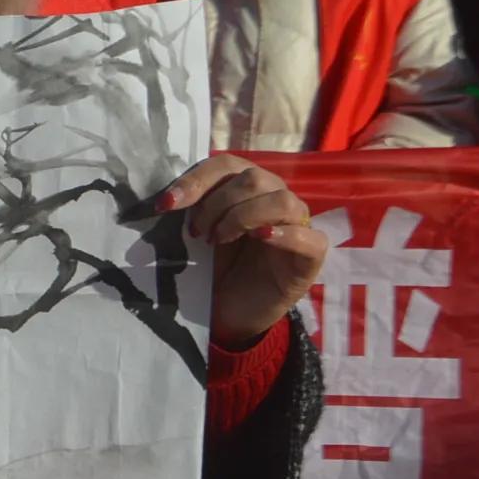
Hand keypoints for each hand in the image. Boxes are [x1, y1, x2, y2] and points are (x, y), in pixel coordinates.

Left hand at [157, 155, 325, 349]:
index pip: (227, 165)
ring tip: (220, 240)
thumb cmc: (215, 270)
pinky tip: (261, 239)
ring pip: (281, 200)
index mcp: (248, 188)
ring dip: (243, 217)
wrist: (231, 314)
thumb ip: (193, 208)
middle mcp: (275, 199)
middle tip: (197, 232)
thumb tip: (168, 196)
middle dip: (216, 203)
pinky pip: (309, 237)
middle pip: (254, 178)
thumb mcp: (198, 234)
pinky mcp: (312, 257)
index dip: (196, 180)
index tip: (167, 204)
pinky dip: (284, 235)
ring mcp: (298, 226)